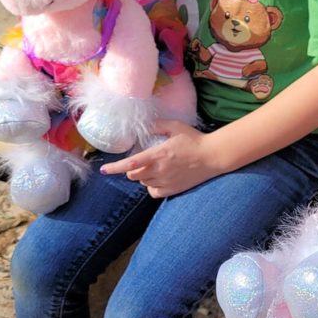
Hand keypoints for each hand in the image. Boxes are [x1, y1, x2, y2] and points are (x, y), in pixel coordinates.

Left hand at [100, 120, 218, 196]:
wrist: (213, 156)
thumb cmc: (194, 139)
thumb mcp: (175, 127)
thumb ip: (157, 125)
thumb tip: (142, 126)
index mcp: (158, 154)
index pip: (131, 164)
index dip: (115, 168)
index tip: (104, 170)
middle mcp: (160, 170)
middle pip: (134, 175)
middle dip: (132, 169)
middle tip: (142, 160)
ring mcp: (166, 181)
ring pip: (143, 183)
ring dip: (143, 176)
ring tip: (155, 167)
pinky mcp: (172, 190)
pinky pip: (153, 192)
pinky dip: (151, 186)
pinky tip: (158, 179)